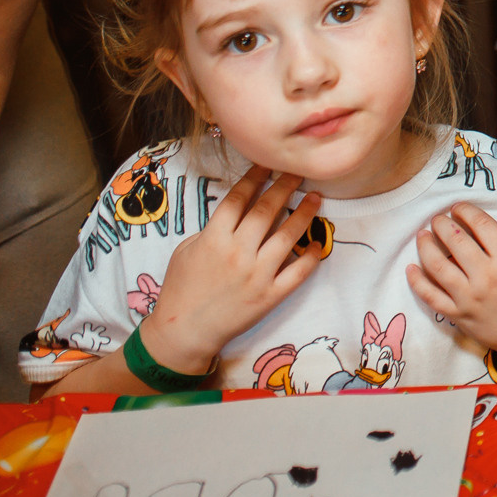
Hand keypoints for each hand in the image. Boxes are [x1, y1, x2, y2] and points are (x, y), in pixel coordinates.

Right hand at [140, 168, 322, 372]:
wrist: (183, 332)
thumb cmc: (180, 289)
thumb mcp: (186, 251)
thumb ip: (211, 230)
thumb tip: (236, 211)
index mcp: (213, 239)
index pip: (238, 199)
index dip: (255, 177)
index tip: (269, 164)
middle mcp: (237, 253)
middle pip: (266, 210)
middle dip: (285, 186)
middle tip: (299, 172)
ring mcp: (256, 275)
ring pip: (287, 236)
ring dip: (304, 214)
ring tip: (316, 198)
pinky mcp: (269, 296)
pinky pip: (297, 273)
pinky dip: (310, 258)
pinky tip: (316, 244)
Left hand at [408, 204, 496, 372]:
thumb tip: (486, 225)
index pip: (481, 224)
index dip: (466, 210)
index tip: (458, 207)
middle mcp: (486, 276)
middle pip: (455, 241)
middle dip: (442, 223)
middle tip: (437, 219)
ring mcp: (469, 297)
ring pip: (437, 266)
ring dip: (425, 246)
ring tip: (422, 236)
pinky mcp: (458, 315)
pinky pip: (430, 296)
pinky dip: (417, 281)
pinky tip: (411, 268)